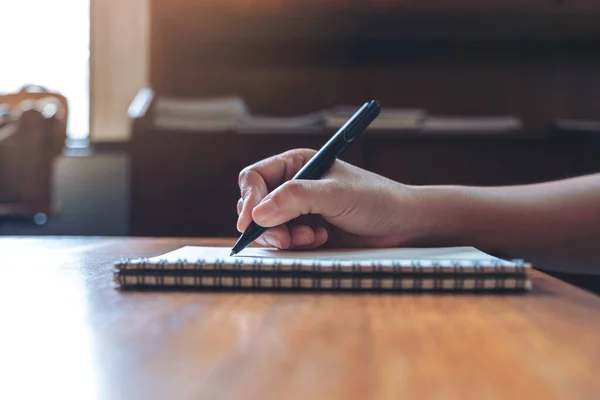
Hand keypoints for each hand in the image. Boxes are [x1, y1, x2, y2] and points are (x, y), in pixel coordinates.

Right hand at [236, 148, 432, 248]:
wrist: (400, 224)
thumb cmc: (374, 199)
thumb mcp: (335, 195)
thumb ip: (296, 199)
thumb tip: (258, 213)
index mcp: (296, 164)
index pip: (254, 178)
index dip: (249, 200)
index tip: (251, 223)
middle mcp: (292, 185)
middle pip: (254, 205)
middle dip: (267, 225)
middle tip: (286, 239)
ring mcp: (297, 210)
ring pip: (266, 227)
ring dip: (284, 237)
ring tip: (312, 238)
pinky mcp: (304, 231)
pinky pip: (283, 241)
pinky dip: (296, 244)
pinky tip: (320, 240)